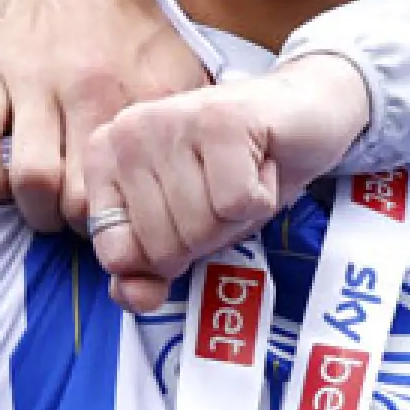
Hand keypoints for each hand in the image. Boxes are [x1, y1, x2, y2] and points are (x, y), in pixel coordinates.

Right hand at [0, 0, 210, 231]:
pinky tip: (2, 183)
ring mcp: (34, 83)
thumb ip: (194, 115)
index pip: (144, 186)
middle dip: (83, 227)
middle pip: (84, 197)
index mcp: (143, 91)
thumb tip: (219, 170)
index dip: (136, 222)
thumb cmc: (125, 26)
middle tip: (85, 223)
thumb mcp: (177, 60)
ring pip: (32, 180)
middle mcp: (90, 88)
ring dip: (35, 211)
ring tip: (45, 208)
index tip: (132, 223)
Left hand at [75, 56, 372, 311]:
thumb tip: (132, 298)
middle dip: (208, 236)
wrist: (304, 111)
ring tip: (242, 176)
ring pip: (200, 227)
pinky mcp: (221, 120)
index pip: (115, 254)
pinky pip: (238, 204)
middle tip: (223, 193)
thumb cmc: (239, 173)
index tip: (189, 214)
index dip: (164, 255)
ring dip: (238, 218)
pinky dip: (263, 198)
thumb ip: (149, 269)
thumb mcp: (187, 230)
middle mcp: (128, 131)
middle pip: (162, 246)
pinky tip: (262, 164)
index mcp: (105, 156)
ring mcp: (172, 120)